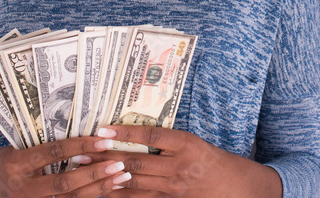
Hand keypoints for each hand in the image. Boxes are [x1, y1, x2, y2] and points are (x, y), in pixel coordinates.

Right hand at [0, 137, 130, 196]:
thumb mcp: (15, 149)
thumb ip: (44, 148)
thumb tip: (82, 137)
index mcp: (16, 164)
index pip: (52, 153)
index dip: (79, 146)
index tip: (103, 139)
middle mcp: (22, 188)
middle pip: (65, 184)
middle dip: (95, 174)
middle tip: (120, 163)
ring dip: (98, 190)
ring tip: (121, 178)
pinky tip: (107, 192)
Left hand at [80, 126, 281, 197]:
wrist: (238, 188)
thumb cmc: (215, 161)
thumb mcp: (195, 142)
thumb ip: (168, 140)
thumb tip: (133, 133)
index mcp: (187, 144)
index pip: (151, 136)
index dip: (126, 133)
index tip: (103, 128)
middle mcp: (179, 165)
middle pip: (137, 160)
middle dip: (106, 156)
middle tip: (81, 151)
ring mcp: (174, 187)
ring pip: (134, 181)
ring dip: (107, 176)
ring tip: (85, 170)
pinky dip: (121, 195)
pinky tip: (103, 191)